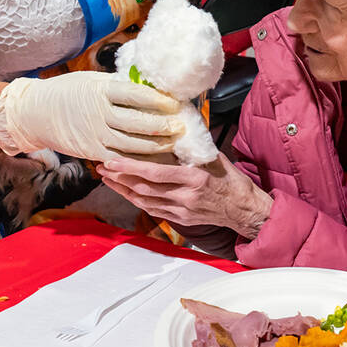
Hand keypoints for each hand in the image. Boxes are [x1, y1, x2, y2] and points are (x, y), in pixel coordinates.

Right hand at [0, 71, 182, 160]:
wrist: (35, 113)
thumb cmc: (68, 91)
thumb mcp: (93, 80)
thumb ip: (119, 86)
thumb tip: (151, 89)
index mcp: (101, 90)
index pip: (137, 96)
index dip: (160, 101)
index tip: (176, 104)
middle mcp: (99, 113)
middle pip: (139, 122)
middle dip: (164, 126)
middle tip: (182, 126)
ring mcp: (95, 135)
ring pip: (133, 144)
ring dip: (157, 146)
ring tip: (174, 143)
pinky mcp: (92, 152)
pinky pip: (120, 159)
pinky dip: (139, 161)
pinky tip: (154, 160)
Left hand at [99, 152, 273, 237]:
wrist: (244, 209)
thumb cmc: (232, 181)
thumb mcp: (214, 158)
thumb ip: (193, 147)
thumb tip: (176, 127)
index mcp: (193, 179)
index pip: (154, 173)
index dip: (130, 168)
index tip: (112, 161)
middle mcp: (184, 197)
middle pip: (143, 188)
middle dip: (119, 178)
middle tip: (102, 168)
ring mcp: (181, 210)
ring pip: (143, 201)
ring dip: (123, 190)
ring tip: (108, 179)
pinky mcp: (180, 219)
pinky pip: (152, 209)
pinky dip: (136, 200)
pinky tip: (127, 192)